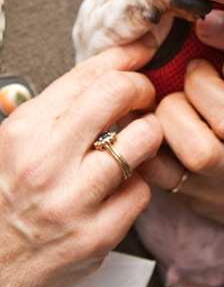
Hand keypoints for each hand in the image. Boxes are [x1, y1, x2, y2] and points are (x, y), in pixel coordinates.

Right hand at [0, 43, 161, 286]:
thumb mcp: (7, 147)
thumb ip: (52, 114)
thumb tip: (102, 75)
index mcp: (21, 134)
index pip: (88, 75)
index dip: (126, 56)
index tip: (143, 50)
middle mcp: (46, 164)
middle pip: (121, 94)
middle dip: (142, 88)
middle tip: (143, 97)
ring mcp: (74, 201)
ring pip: (144, 140)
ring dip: (147, 136)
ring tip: (133, 143)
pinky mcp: (97, 236)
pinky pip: (142, 191)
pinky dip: (136, 185)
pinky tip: (118, 187)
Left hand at [138, 59, 223, 231]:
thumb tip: (215, 25)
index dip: (205, 83)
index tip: (198, 63)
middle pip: (199, 148)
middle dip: (175, 106)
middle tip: (175, 88)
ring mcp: (212, 190)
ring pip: (170, 166)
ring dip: (153, 125)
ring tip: (158, 104)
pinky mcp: (189, 199)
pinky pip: (152, 176)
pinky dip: (139, 144)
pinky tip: (144, 123)